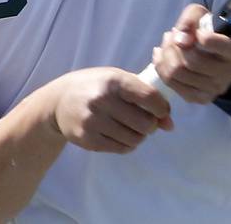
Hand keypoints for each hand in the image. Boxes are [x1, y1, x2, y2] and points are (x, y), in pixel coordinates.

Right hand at [48, 67, 172, 153]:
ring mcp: (93, 121)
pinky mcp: (87, 139)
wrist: (60, 100)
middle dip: (151, 125)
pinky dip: (128, 144)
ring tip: (133, 127)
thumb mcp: (119, 81)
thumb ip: (146, 97)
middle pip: (145, 123)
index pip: (149, 97)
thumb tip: (170, 125)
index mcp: (113, 81)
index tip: (162, 111)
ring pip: (134, 139)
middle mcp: (102, 100)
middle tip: (147, 121)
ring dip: (140, 136)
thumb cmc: (97, 86)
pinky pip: (121, 148)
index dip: (162, 108)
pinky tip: (121, 134)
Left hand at [152, 4, 230, 103]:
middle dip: (174, 44)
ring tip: (167, 43)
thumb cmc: (207, 29)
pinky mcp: (200, 98)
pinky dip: (161, 67)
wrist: (211, 52)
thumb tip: (180, 40)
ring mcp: (216, 89)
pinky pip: (172, 84)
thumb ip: (191, 19)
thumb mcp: (201, 15)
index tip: (196, 32)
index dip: (201, 37)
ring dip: (165, 54)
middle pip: (192, 61)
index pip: (219, 45)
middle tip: (172, 34)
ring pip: (178, 73)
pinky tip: (162, 56)